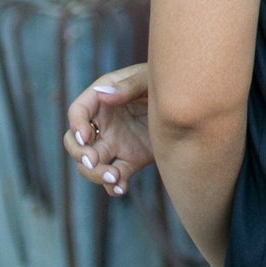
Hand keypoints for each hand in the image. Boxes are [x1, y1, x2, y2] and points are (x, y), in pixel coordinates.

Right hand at [63, 62, 154, 196]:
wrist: (189, 104)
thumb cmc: (166, 81)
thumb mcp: (149, 78)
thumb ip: (128, 86)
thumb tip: (103, 94)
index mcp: (102, 99)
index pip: (78, 112)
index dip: (77, 125)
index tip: (87, 137)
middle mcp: (103, 123)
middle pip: (77, 143)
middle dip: (80, 154)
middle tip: (93, 161)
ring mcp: (115, 143)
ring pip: (92, 164)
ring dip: (96, 174)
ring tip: (114, 177)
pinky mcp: (129, 160)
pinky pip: (115, 178)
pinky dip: (114, 186)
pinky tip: (121, 188)